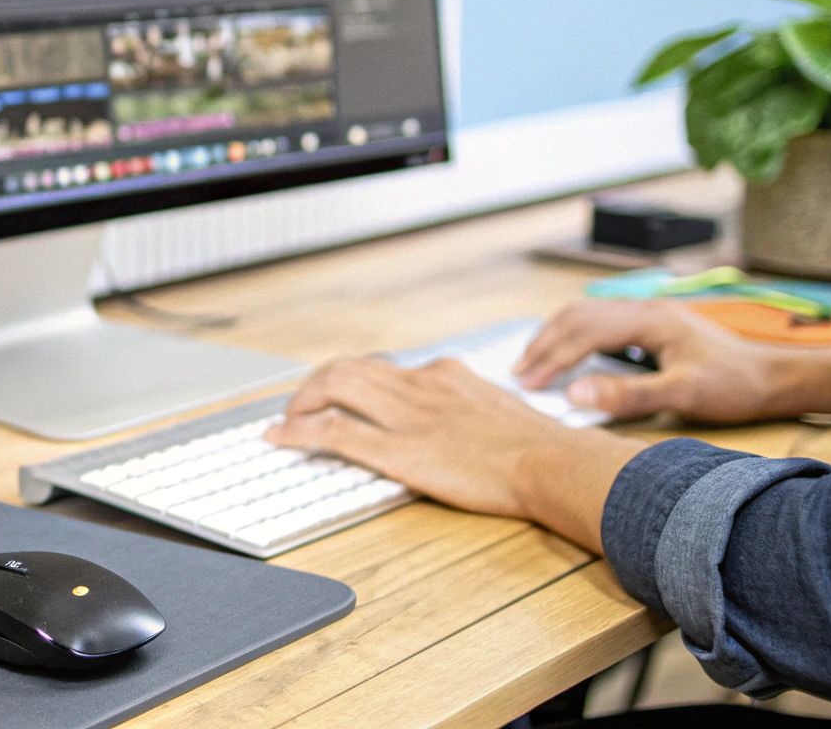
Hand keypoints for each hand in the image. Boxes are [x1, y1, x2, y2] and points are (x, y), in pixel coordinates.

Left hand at [267, 357, 642, 551]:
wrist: (551, 462)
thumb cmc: (537, 446)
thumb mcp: (498, 408)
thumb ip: (468, 405)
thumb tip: (458, 415)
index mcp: (443, 375)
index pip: (383, 368)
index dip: (351, 381)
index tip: (339, 394)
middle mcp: (418, 385)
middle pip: (348, 369)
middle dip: (315, 386)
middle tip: (299, 406)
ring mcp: (405, 416)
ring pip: (333, 389)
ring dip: (300, 403)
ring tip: (285, 420)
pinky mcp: (398, 449)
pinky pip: (333, 431)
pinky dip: (297, 431)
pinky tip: (280, 438)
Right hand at [513, 300, 788, 422]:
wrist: (774, 378)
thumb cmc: (733, 386)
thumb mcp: (682, 395)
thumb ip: (627, 395)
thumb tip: (574, 393)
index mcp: (648, 319)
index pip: (584, 332)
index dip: (552, 358)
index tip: (527, 384)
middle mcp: (644, 308)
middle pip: (577, 315)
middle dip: (544, 344)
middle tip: (518, 373)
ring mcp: (648, 313)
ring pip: (585, 314)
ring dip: (555, 336)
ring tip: (532, 362)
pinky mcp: (652, 324)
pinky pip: (599, 321)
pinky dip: (573, 336)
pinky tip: (568, 353)